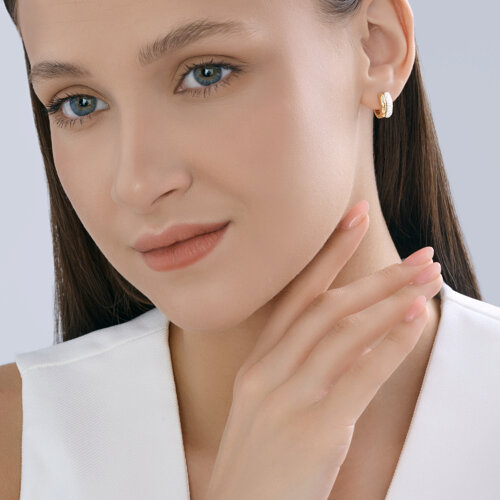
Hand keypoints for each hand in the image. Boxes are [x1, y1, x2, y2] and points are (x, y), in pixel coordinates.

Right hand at [205, 200, 442, 499]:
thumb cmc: (259, 461)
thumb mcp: (266, 404)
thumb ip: (297, 366)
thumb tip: (349, 333)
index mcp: (257, 363)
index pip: (296, 295)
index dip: (327, 253)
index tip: (355, 218)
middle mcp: (268, 372)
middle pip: (328, 306)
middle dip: (376, 276)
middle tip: (419, 256)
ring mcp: (289, 399)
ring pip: (345, 332)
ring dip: (391, 300)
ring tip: (427, 280)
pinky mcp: (315, 430)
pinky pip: (360, 376)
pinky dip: (391, 344)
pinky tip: (415, 321)